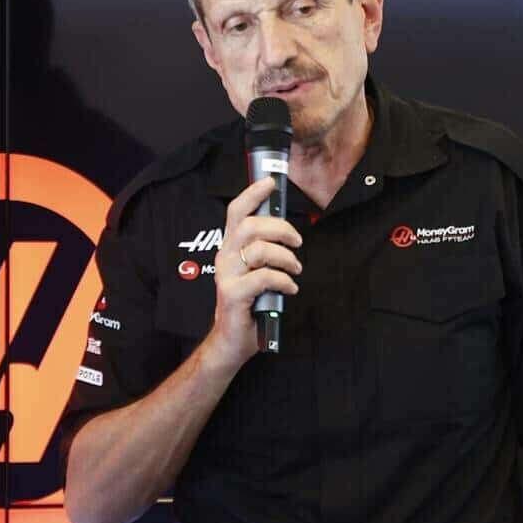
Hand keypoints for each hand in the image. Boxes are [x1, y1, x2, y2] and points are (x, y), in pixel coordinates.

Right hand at [204, 177, 301, 369]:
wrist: (231, 339)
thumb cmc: (248, 303)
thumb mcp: (255, 270)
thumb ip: (265, 250)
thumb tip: (287, 231)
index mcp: (230, 247)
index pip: (236, 212)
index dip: (252, 194)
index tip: (269, 183)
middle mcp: (225, 257)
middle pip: (251, 226)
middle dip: (281, 229)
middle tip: (297, 241)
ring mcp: (226, 275)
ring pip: (260, 250)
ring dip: (286, 257)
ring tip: (295, 269)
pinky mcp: (233, 294)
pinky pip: (264, 277)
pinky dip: (284, 280)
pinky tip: (290, 288)